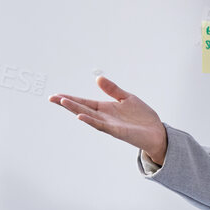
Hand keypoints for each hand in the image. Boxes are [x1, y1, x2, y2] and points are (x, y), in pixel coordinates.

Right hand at [49, 76, 168, 164]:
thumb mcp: (126, 98)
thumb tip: (98, 78)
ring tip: (63, 102)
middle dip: (67, 103)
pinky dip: (90, 121)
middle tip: (52, 98)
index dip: (70, 98)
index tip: (56, 95)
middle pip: (81, 108)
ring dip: (75, 109)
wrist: (156, 132)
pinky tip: (81, 116)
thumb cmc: (142, 117)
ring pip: (88, 117)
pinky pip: (101, 126)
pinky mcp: (117, 131)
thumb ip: (112, 89)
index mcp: (105, 108)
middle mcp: (104, 117)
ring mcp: (109, 125)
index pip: (84, 102)